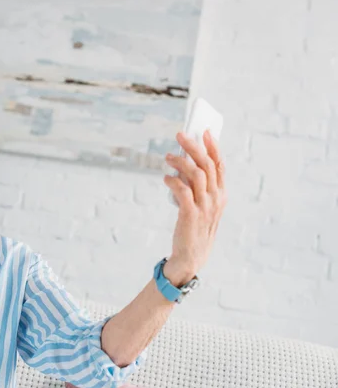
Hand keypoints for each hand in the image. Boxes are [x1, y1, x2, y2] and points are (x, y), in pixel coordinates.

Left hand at [163, 130, 226, 283]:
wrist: (191, 256)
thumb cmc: (194, 228)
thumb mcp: (202, 205)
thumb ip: (197, 187)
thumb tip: (184, 164)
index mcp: (220, 194)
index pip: (220, 165)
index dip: (213, 147)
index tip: (205, 132)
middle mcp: (215, 198)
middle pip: (207, 165)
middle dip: (194, 147)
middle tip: (180, 135)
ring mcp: (204, 207)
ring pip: (196, 175)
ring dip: (181, 162)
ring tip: (169, 157)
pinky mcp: (190, 215)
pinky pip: (182, 191)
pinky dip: (173, 181)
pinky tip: (166, 178)